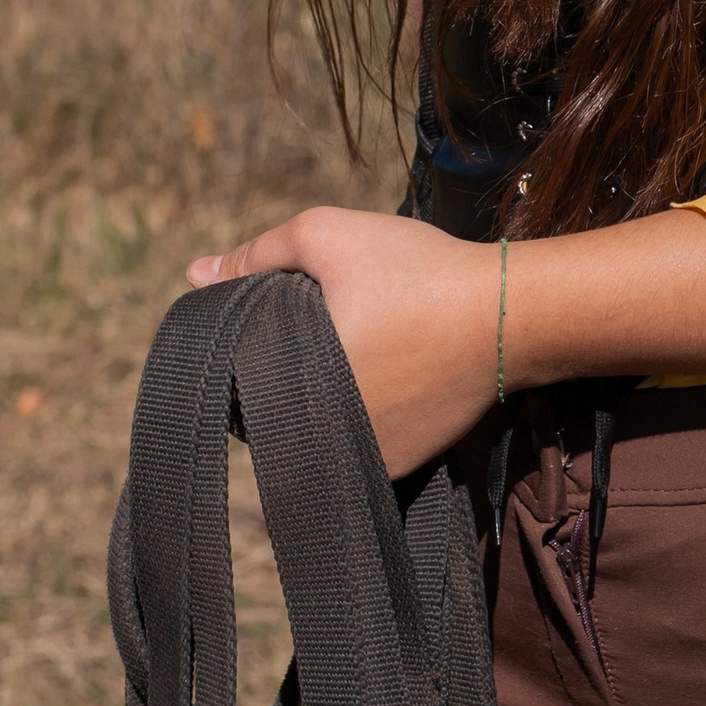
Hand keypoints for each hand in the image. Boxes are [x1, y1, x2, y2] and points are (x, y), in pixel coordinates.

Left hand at [189, 206, 501, 475]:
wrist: (509, 315)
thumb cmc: (414, 271)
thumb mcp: (328, 236)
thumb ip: (258, 254)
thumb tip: (195, 275)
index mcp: (295, 388)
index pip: (238, 386)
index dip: (245, 352)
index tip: (269, 321)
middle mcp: (325, 439)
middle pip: (277, 411)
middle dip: (283, 374)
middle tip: (317, 328)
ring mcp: (366, 461)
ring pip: (318, 431)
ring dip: (321, 399)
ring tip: (352, 350)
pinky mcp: (401, 468)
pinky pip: (358, 446)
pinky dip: (359, 417)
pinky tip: (382, 376)